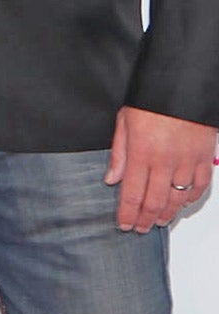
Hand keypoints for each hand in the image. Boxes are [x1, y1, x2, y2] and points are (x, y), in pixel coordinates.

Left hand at [104, 107, 215, 231]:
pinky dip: (191, 198)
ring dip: (167, 213)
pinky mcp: (204, 157)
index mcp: (141, 153)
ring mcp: (186, 161)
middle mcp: (164, 162)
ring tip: (158, 221)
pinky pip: (200, 186)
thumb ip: (119, 154)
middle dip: (145, 219)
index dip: (127, 214)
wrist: (182, 85)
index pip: (132, 194)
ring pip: (178, 198)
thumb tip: (111, 180)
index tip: (124, 225)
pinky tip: (182, 204)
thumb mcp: (124, 122)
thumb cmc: (150, 101)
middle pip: (154, 201)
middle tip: (140, 228)